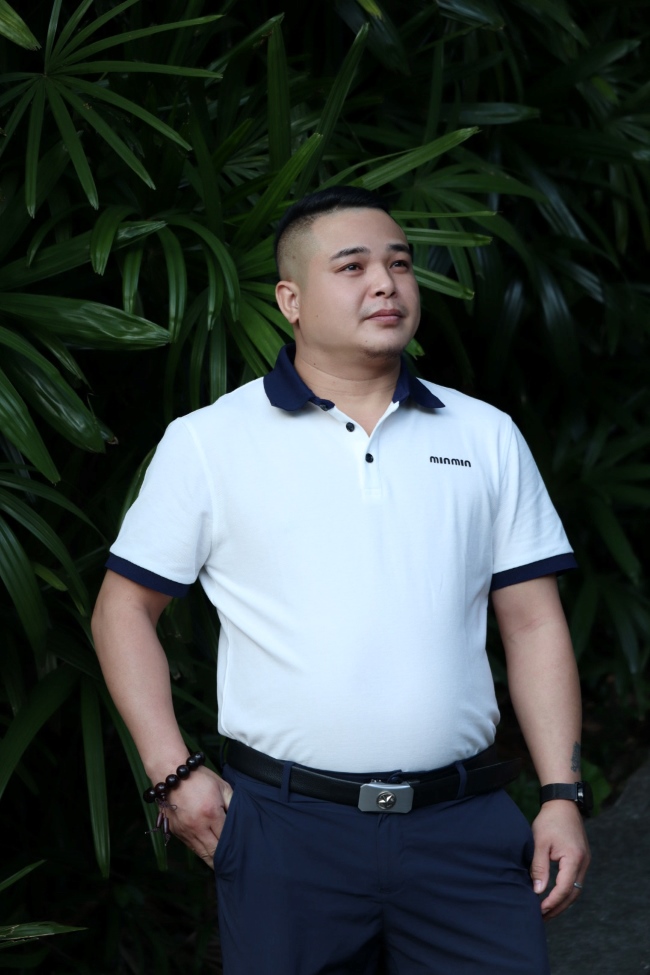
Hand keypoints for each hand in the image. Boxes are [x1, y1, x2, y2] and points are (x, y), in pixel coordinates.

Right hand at [159, 766, 232, 868]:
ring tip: (221, 866)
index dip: (234, 848)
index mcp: (211, 814)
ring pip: (200, 853)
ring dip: (211, 860)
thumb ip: (233, 803)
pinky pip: (190, 847)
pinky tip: (207, 853)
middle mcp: (197, 826)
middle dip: (223, 861)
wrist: (171, 773)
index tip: (241, 855)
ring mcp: (185, 831)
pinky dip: (200, 851)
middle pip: (213, 852)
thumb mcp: (222, 786)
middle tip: (233, 867)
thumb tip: (240, 820)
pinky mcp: (176, 831)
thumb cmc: (199, 778)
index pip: (226, 839)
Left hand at [530, 800, 589, 917]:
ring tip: (546, 911)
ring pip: (576, 889)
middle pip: (573, 894)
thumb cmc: (549, 820)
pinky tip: (554, 895)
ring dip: (562, 901)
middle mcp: (583, 862)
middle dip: (558, 907)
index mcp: (574, 859)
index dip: (552, 902)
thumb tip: (538, 891)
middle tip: (542, 918)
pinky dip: (566, 891)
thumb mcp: (540, 842)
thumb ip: (539, 867)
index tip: (538, 910)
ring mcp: (585, 861)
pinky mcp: (581, 858)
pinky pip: (575, 880)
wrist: (563, 803)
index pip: (564, 888)